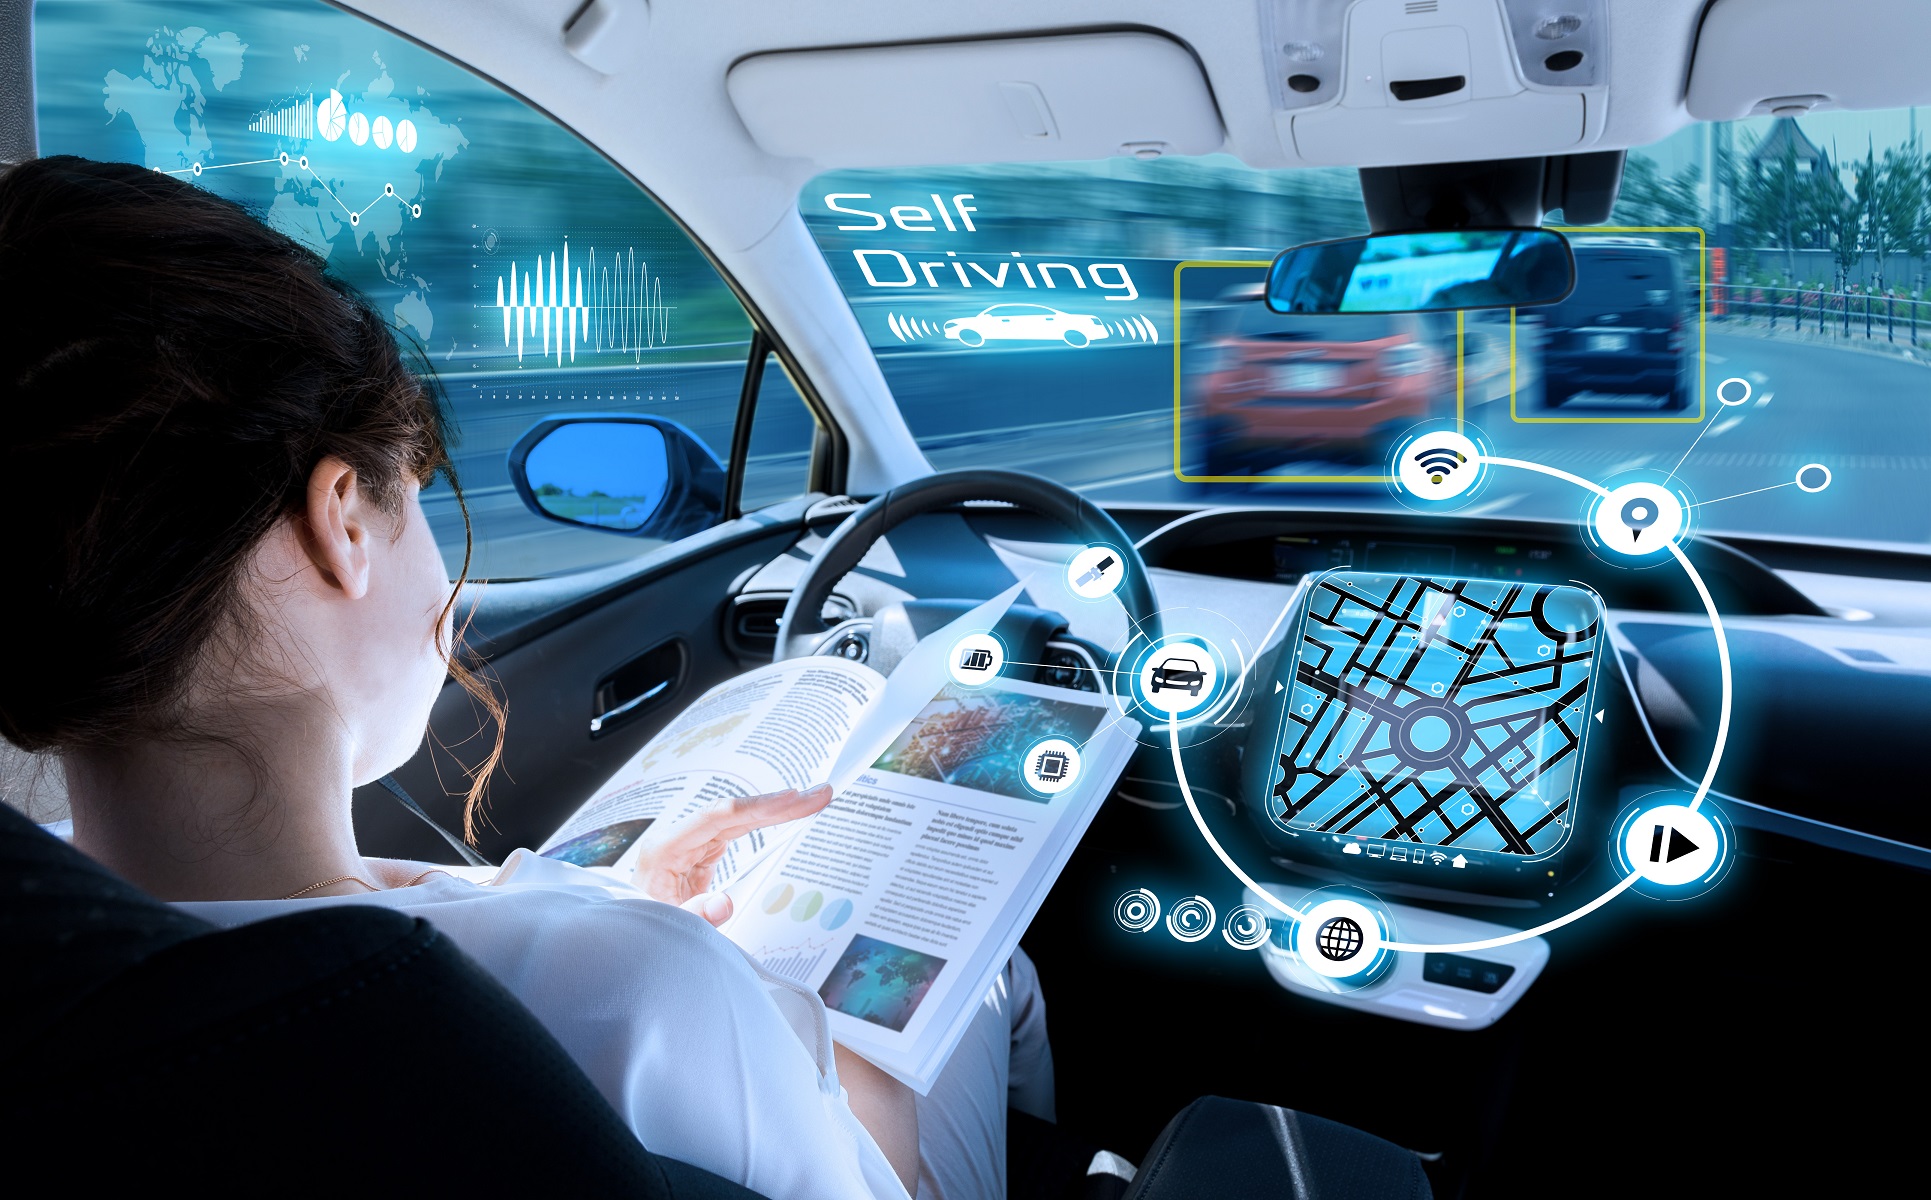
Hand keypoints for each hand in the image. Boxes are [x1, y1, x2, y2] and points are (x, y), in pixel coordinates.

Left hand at [631, 784, 833, 924]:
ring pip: (740, 820)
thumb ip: (695, 917)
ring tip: (813, 801)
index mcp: (665, 850)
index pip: (716, 817)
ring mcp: (692, 844)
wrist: (629, 936)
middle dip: (778, 803)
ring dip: (776, 810)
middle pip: (734, 813)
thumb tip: (725, 902)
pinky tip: (788, 817)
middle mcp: (680, 839)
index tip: (790, 799)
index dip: (755, 807)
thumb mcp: (666, 930)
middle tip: (818, 794)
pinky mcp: (703, 852)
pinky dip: (765, 825)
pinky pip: (738, 833)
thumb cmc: (642, 928)